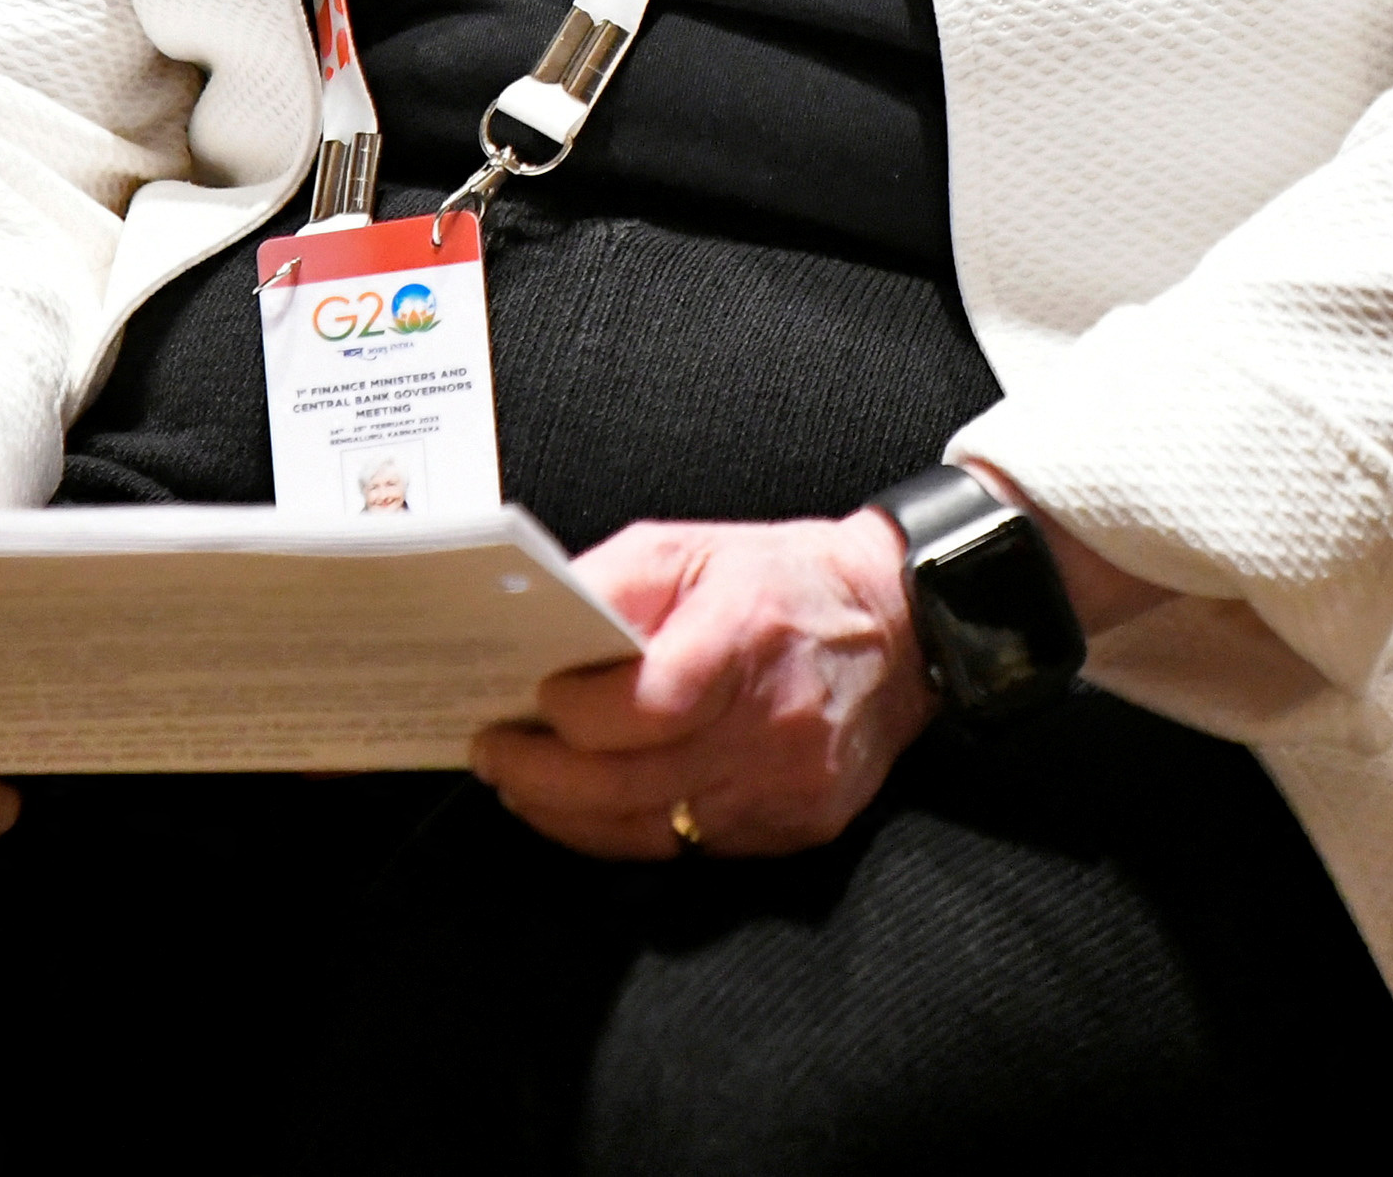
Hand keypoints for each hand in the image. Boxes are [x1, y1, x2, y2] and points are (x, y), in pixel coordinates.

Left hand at [470, 512, 930, 860]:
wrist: (900, 630)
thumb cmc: (785, 581)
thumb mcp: (694, 546)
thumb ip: (613, 582)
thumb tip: (535, 625)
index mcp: (747, 637)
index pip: (648, 704)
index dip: (576, 711)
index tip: (531, 697)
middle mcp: (772, 724)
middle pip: (633, 781)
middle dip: (543, 775)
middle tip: (492, 755)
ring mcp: (786, 787)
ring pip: (653, 829)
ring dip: (570, 815)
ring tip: (521, 786)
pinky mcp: (796, 827)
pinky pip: (691, 847)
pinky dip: (627, 831)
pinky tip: (588, 808)